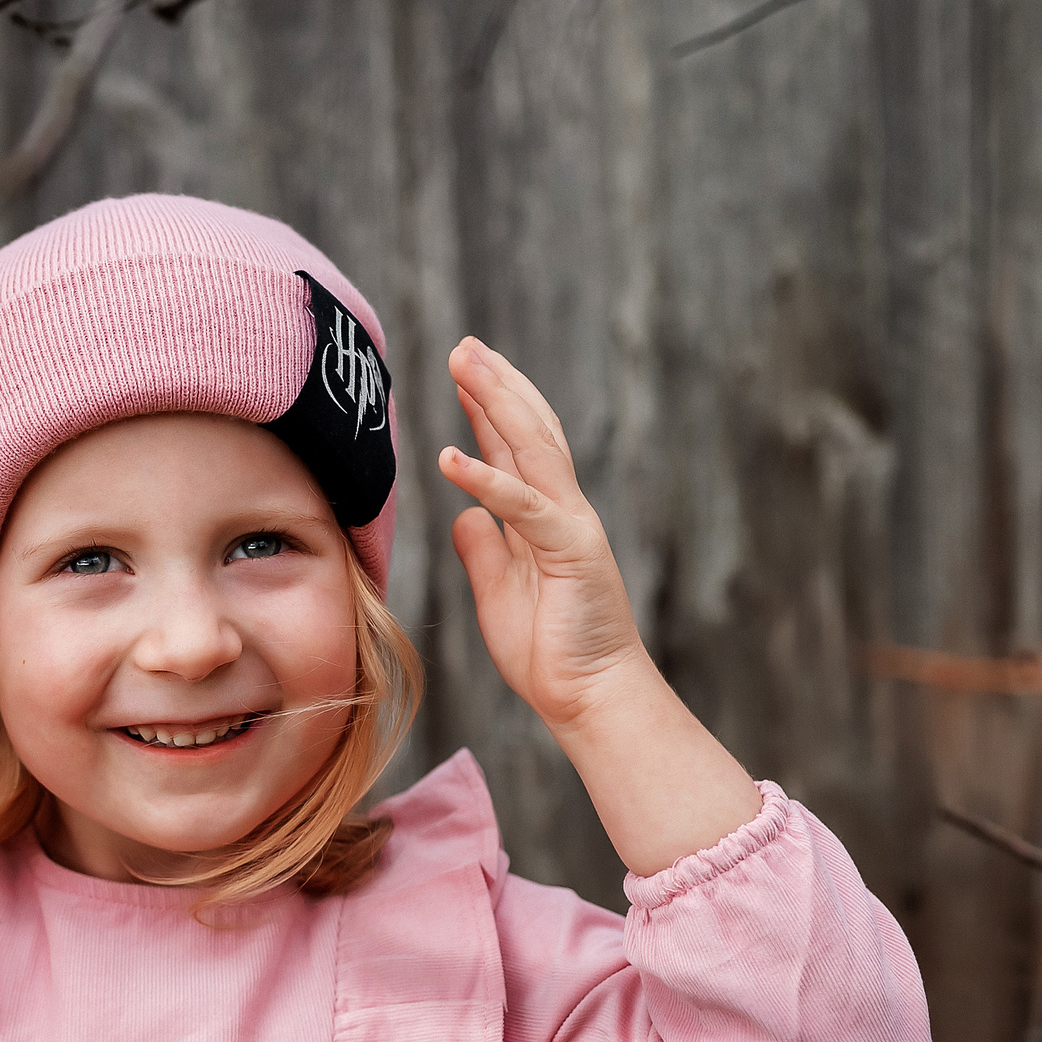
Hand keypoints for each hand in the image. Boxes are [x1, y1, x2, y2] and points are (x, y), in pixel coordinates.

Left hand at [436, 338, 649, 736]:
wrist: (590, 695)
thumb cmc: (549, 651)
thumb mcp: (498, 593)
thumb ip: (483, 551)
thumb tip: (462, 516)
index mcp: (546, 519)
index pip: (516, 449)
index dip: (488, 408)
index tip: (463, 371)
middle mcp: (562, 511)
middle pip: (530, 432)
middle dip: (496, 386)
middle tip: (464, 345)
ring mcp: (571, 526)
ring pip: (534, 449)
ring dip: (496, 404)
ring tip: (464, 366)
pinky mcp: (571, 550)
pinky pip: (523, 508)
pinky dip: (487, 479)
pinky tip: (451, 456)